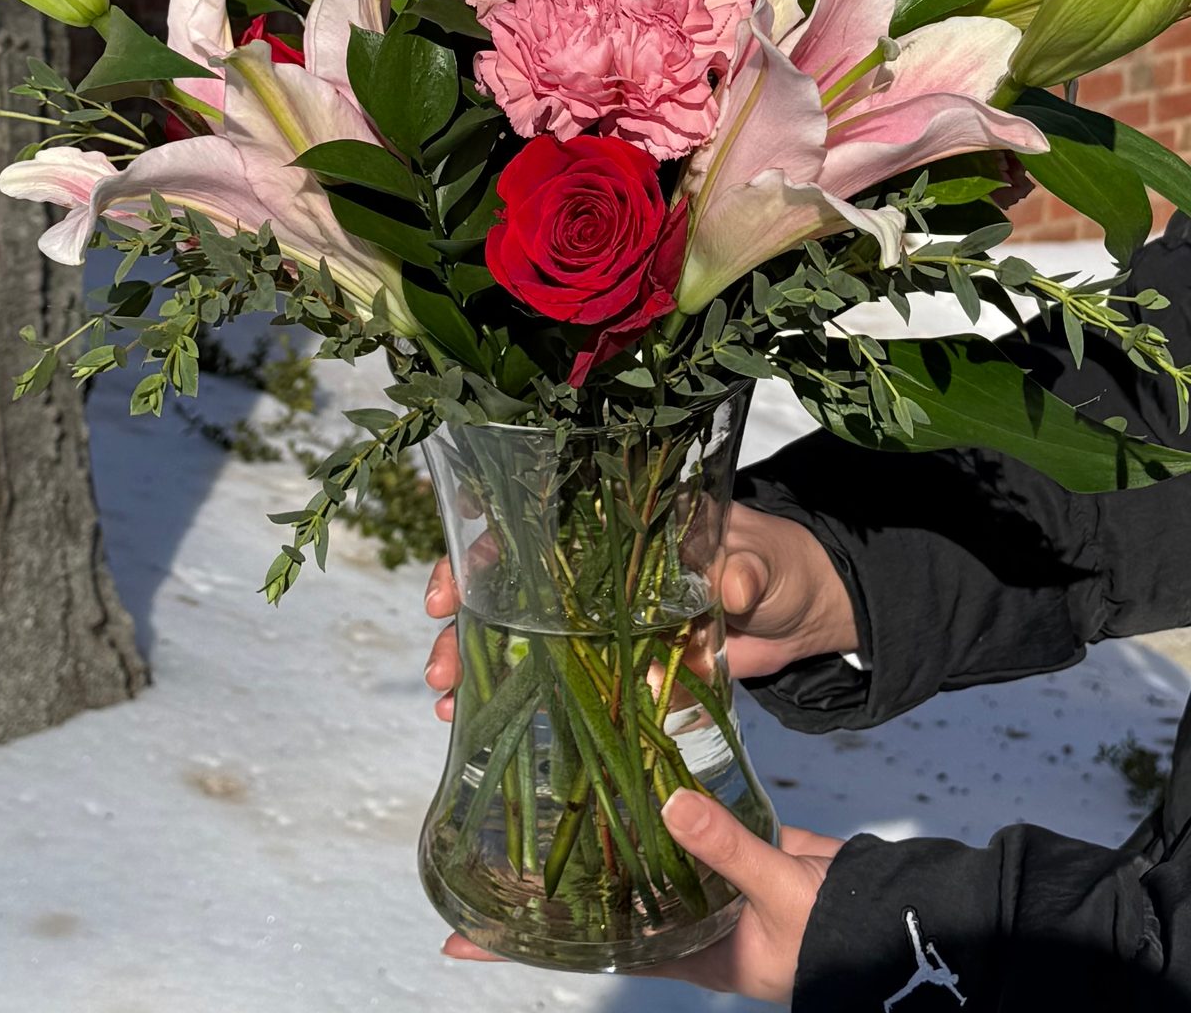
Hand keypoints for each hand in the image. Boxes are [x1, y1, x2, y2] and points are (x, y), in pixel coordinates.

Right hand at [422, 501, 858, 718]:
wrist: (801, 608)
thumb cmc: (777, 564)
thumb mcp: (763, 561)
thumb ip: (743, 571)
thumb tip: (729, 586)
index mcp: (621, 529)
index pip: (538, 522)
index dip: (488, 542)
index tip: (456, 576)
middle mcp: (596, 569)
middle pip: (510, 582)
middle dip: (464, 617)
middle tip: (441, 661)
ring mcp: (599, 618)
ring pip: (517, 632)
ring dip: (473, 662)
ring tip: (445, 700)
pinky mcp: (612, 663)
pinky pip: (552, 680)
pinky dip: (510, 698)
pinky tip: (472, 721)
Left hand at [442, 790, 841, 1001]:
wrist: (890, 914)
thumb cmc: (832, 931)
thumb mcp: (777, 897)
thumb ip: (728, 851)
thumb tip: (672, 805)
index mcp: (683, 952)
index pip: (587, 950)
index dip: (523, 949)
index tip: (458, 942)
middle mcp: (680, 919)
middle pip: (602, 901)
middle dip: (552, 883)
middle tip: (490, 845)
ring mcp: (701, 882)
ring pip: (636, 857)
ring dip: (601, 830)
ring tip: (546, 792)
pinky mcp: (730, 846)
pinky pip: (682, 825)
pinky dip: (657, 800)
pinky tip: (630, 768)